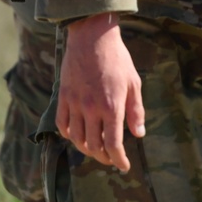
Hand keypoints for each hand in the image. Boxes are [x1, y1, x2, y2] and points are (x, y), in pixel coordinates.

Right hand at [57, 12, 144, 169]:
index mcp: (112, 106)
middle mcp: (92, 108)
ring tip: (95, 148)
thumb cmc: (117, 58)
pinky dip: (69, 135)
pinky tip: (76, 134)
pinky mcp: (64, 96)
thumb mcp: (133, 82)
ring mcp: (75, 103)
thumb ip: (135, 110)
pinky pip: (62, 124)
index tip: (124, 165)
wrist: (92, 36)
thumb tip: (138, 134)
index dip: (118, 159)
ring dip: (87, 149)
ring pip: (77, 139)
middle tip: (110, 158)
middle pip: (94, 146)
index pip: (113, 144)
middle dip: (104, 157)